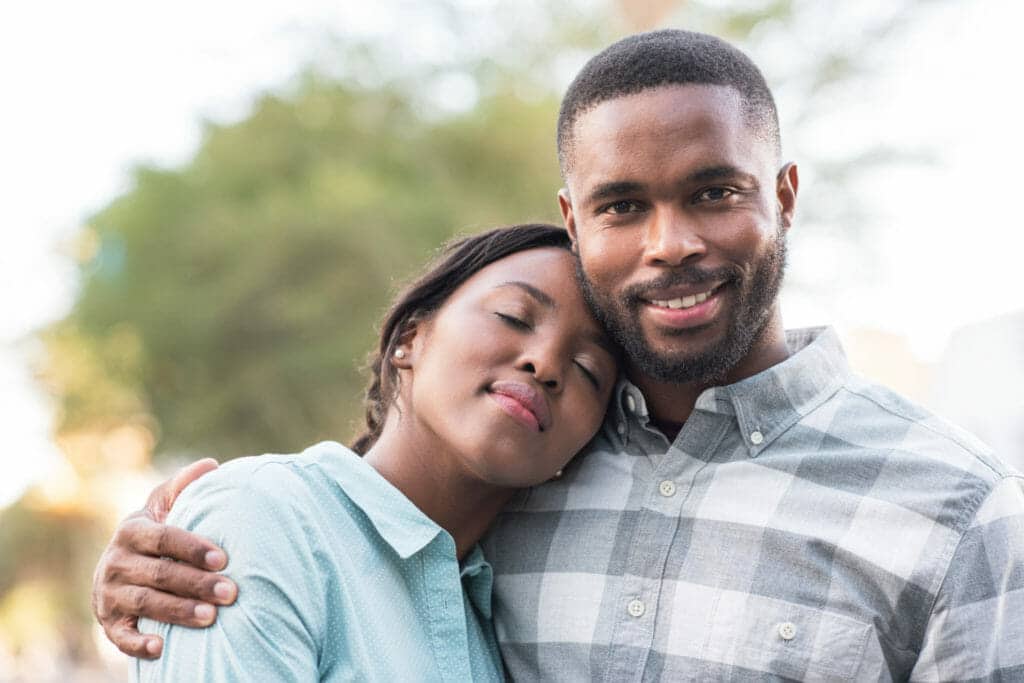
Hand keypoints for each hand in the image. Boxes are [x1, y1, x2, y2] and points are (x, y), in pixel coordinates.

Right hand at [92, 458, 237, 658]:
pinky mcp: (109, 623)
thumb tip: (211, 465)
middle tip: (231, 592)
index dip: (193, 548)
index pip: (164, 538)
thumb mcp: (162, 507)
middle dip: (197, 584)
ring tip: (212, 617)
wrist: (118, 568)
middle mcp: (116, 561)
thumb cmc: (154, 534)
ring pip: (146, 604)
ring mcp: (110, 594)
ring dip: (179, 612)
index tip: (223, 558)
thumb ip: (183, 487)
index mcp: (132, 530)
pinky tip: (163, 647)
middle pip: (160, 574)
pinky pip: (121, 636)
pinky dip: (139, 643)